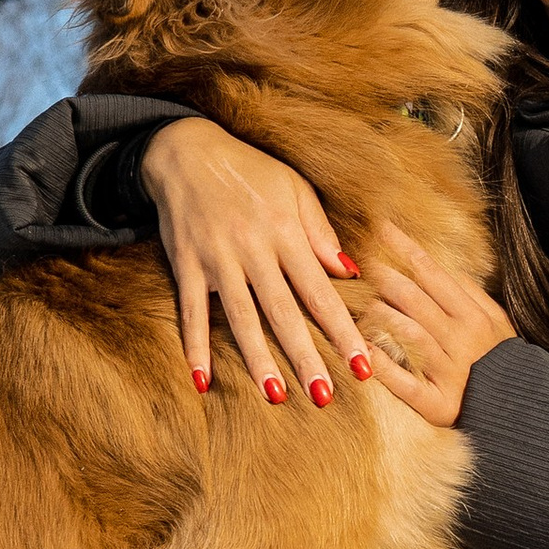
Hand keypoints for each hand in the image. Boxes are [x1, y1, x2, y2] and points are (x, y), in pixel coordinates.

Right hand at [140, 117, 368, 407]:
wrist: (186, 150)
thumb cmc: (250, 171)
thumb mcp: (295, 189)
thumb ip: (321, 233)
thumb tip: (352, 273)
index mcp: (287, 232)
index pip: (321, 292)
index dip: (342, 331)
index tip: (362, 366)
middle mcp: (253, 249)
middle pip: (284, 313)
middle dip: (306, 357)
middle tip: (325, 397)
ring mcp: (217, 259)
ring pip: (241, 317)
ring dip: (258, 359)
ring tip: (276, 396)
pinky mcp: (186, 264)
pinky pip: (191, 311)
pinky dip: (194, 346)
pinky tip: (202, 381)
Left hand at [362, 226, 517, 429]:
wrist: (520, 411)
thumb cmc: (502, 363)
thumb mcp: (497, 323)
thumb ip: (472, 295)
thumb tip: (447, 267)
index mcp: (473, 317)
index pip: (433, 274)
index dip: (405, 248)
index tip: (380, 226)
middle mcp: (460, 340)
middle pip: (414, 299)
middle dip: (382, 277)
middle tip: (355, 262)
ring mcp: (448, 372)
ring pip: (408, 334)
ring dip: (378, 315)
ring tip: (354, 303)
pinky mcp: (438, 404)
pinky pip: (405, 384)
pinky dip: (383, 367)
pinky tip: (362, 352)